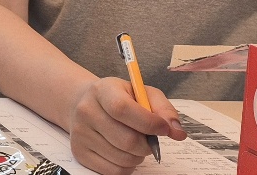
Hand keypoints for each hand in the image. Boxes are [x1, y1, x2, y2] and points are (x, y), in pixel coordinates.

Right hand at [66, 77, 186, 174]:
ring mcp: (81, 134)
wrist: (83, 104)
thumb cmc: (118, 98)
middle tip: (150, 139)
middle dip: (147, 145)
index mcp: (102, 90)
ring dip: (138, 156)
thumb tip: (177, 132)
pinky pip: (114, 171)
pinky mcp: (80, 153)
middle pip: (126, 140)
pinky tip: (124, 152)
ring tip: (134, 143)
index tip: (163, 128)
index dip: (148, 123)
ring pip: (123, 159)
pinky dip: (127, 166)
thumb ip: (163, 109)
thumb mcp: (141, 93)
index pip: (123, 109)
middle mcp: (86, 111)